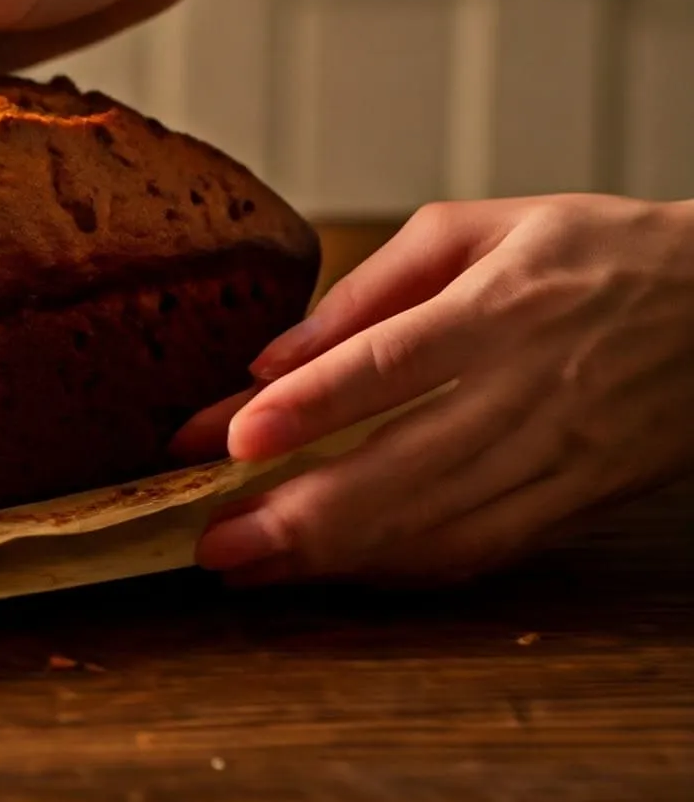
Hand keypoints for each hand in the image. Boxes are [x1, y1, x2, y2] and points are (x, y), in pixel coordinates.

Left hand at [176, 195, 693, 585]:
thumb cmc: (593, 251)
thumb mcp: (479, 229)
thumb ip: (369, 287)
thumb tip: (273, 356)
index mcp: (502, 307)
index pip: (393, 362)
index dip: (310, 405)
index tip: (229, 438)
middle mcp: (531, 390)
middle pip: (406, 465)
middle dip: (299, 514)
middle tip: (208, 540)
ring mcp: (560, 457)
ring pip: (439, 525)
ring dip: (336, 557)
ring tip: (248, 568)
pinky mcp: (579, 502)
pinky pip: (483, 549)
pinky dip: (403, 570)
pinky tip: (336, 573)